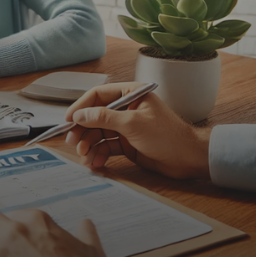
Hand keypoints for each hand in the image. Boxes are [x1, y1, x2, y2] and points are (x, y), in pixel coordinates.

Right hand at [64, 82, 210, 179]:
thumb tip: (80, 115)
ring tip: (85, 157)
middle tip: (73, 143)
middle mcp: (127, 108)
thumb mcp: (133, 124)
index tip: (67, 120)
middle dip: (83, 130)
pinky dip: (99, 154)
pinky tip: (95, 163)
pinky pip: (107, 147)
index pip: (98, 95)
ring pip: (99, 134)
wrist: (188, 159)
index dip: (81, 107)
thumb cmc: (167, 136)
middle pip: (95, 116)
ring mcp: (126, 127)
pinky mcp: (127, 144)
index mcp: (131, 94)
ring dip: (90, 145)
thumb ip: (104, 118)